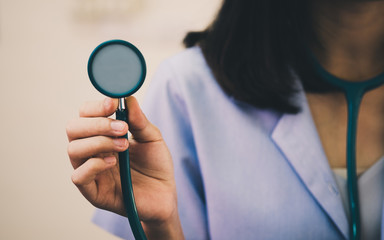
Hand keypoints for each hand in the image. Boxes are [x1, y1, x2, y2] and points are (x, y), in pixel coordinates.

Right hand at [66, 97, 183, 237]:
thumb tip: (128, 97)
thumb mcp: (152, 138)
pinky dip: (94, 165)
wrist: (165, 195)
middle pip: (73, 128)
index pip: (85, 114)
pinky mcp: (93, 192)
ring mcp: (91, 171)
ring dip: (99, 142)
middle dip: (96, 124)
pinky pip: (78, 176)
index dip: (95, 107)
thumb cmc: (156, 165)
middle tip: (121, 128)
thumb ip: (139, 120)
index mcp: (103, 135)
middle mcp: (92, 151)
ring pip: (74, 150)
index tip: (113, 104)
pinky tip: (113, 163)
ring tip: (123, 145)